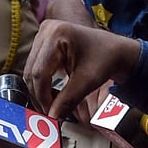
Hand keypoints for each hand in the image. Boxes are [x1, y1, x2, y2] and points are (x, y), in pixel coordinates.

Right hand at [23, 19, 140, 120]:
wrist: (116, 50)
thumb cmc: (107, 58)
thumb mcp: (87, 81)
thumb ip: (68, 100)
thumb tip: (52, 117)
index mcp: (56, 34)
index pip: (39, 73)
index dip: (43, 96)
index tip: (50, 113)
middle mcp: (47, 30)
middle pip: (32, 71)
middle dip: (40, 95)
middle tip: (49, 112)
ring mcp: (44, 34)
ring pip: (31, 70)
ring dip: (39, 90)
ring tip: (51, 105)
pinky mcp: (44, 41)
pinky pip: (36, 66)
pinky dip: (41, 82)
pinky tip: (51, 93)